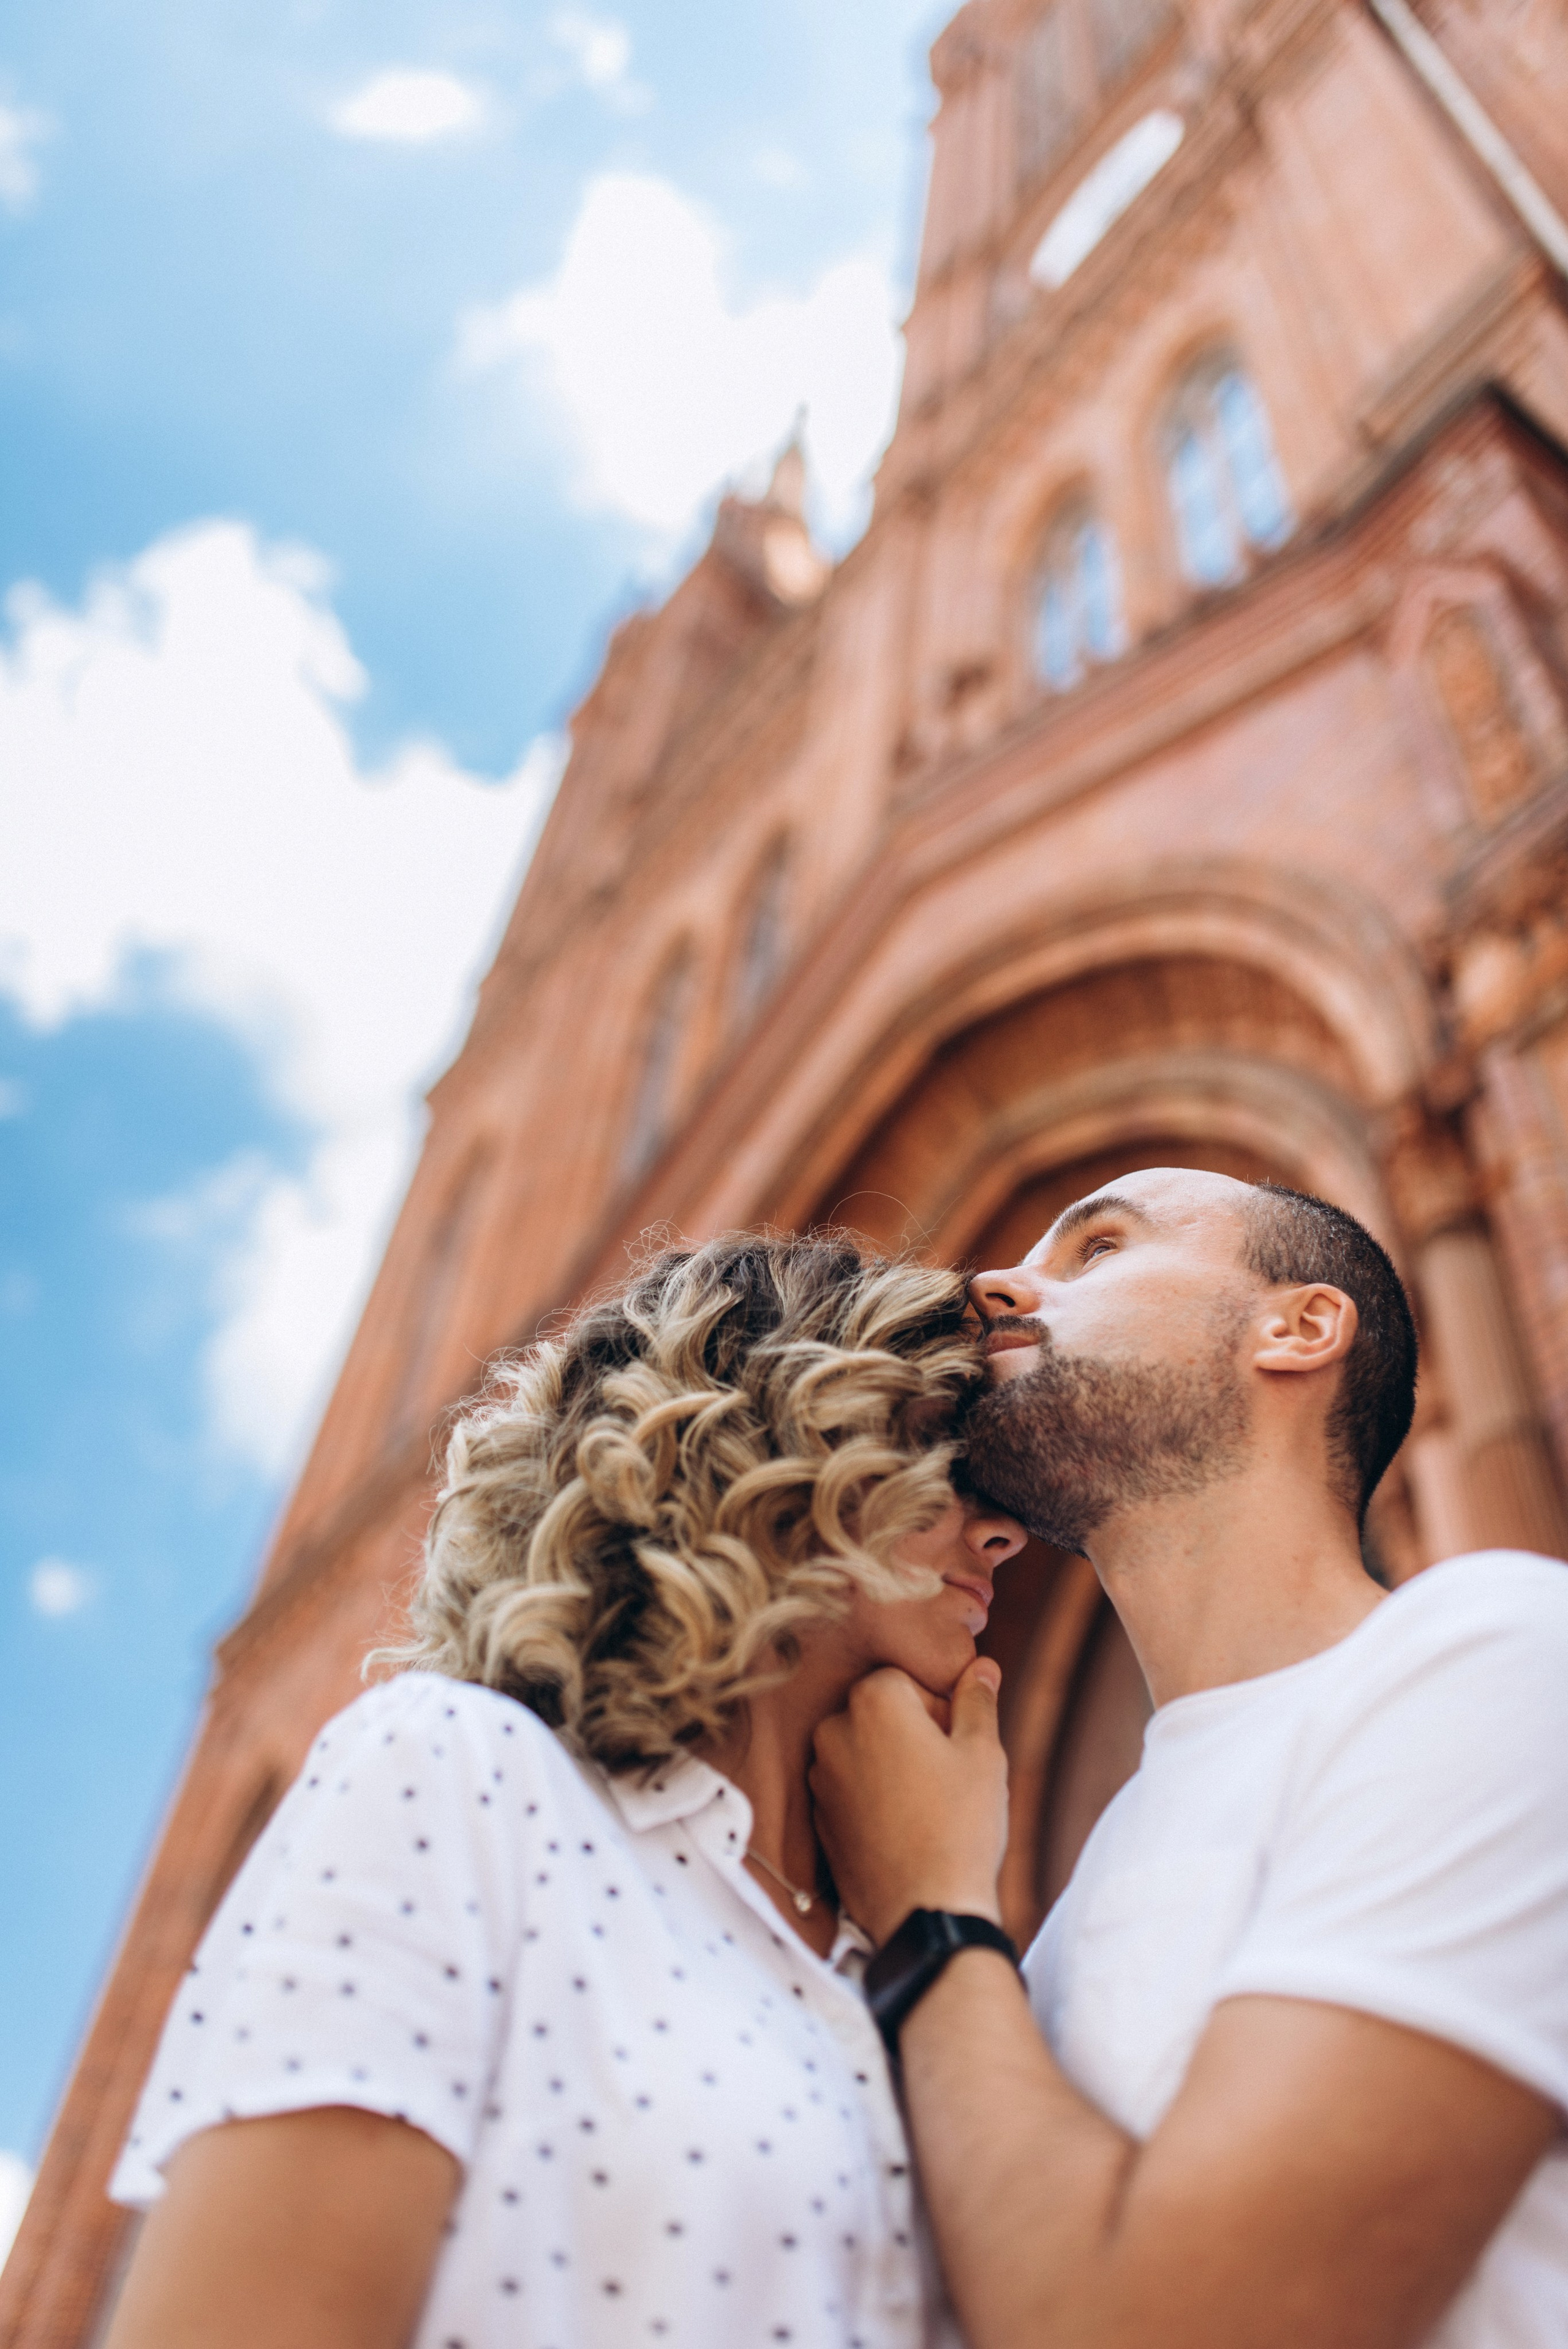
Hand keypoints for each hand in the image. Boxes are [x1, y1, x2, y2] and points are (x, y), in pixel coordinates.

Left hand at [810, 1657, 1007, 1945]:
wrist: (925, 1912)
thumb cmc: (961, 1826)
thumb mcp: (983, 1753)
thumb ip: (977, 1701)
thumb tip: (980, 1666)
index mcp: (873, 1701)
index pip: (909, 1679)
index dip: (941, 1709)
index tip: (958, 1743)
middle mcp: (833, 1731)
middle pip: (881, 1712)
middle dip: (914, 1732)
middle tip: (948, 1774)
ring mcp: (820, 1777)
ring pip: (864, 1750)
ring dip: (892, 1764)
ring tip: (929, 1805)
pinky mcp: (818, 1818)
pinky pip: (850, 1789)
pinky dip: (873, 1798)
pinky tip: (905, 1828)